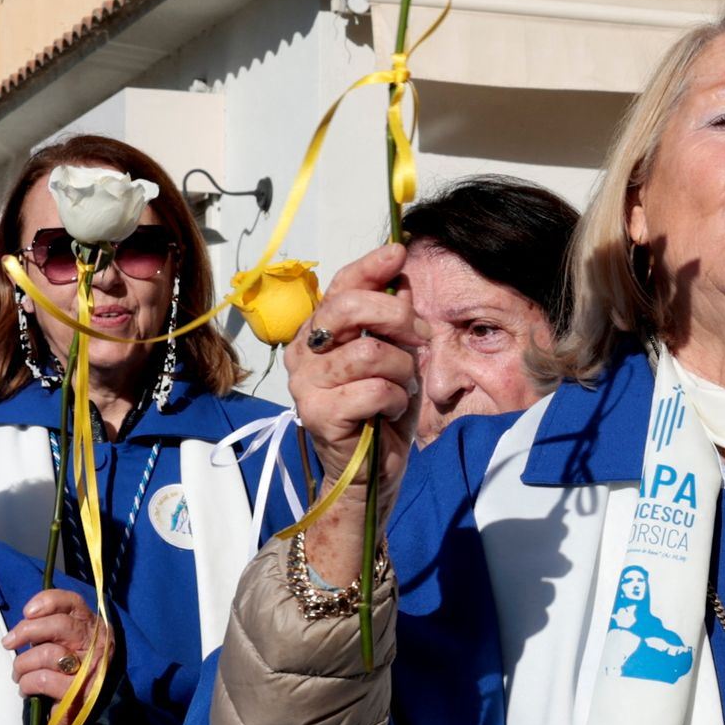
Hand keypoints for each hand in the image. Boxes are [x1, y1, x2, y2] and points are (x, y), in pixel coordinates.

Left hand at [7, 589, 116, 712]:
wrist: (87, 715)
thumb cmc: (69, 675)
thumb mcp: (64, 645)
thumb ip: (50, 632)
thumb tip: (24, 624)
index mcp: (93, 629)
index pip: (73, 603)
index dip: (48, 601)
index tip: (27, 611)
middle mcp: (97, 645)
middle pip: (60, 624)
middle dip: (27, 631)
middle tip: (8, 642)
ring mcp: (90, 669)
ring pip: (46, 653)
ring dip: (22, 664)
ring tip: (19, 674)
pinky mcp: (77, 692)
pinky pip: (42, 679)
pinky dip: (27, 684)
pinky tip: (27, 690)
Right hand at [290, 241, 421, 471]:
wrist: (371, 472)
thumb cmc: (380, 411)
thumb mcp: (397, 356)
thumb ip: (395, 318)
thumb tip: (402, 275)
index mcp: (319, 332)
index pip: (340, 286)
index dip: (370, 267)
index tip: (398, 252)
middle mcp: (304, 352)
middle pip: (350, 309)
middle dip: (397, 317)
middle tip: (419, 338)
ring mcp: (306, 383)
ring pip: (370, 352)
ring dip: (401, 370)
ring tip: (401, 387)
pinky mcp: (318, 413)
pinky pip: (374, 389)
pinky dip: (395, 399)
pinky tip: (389, 411)